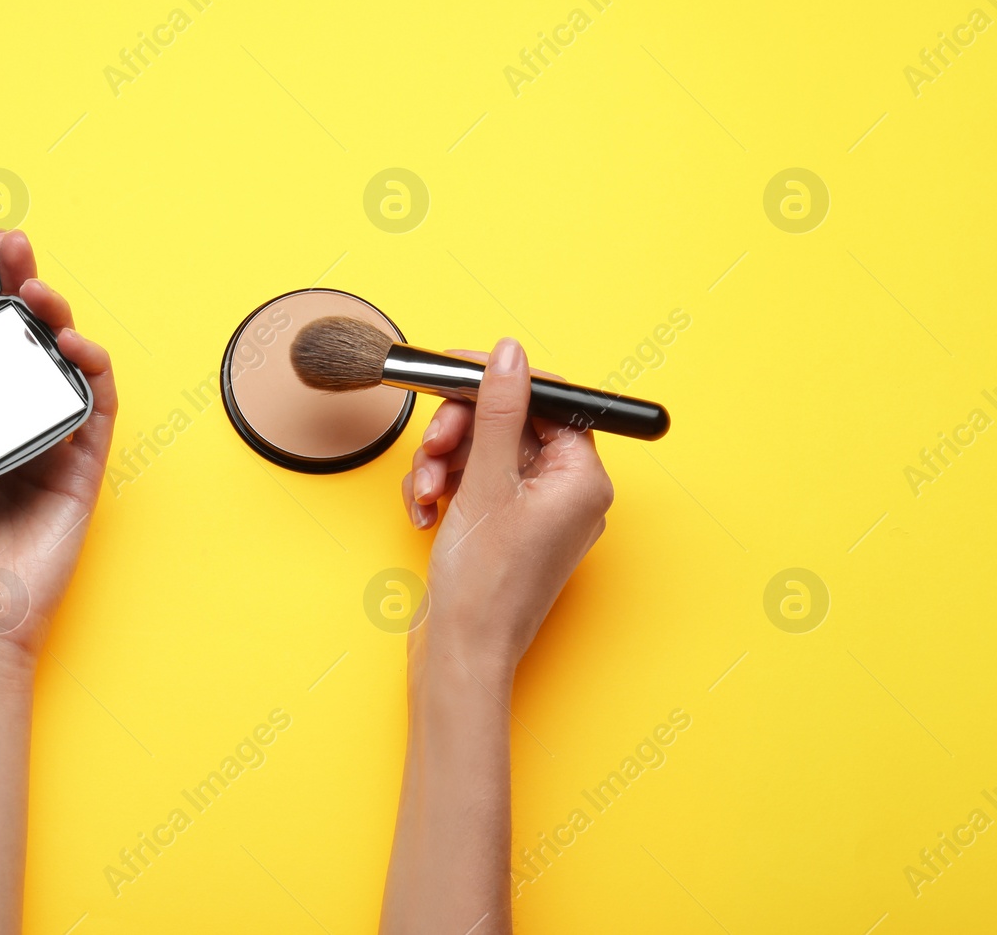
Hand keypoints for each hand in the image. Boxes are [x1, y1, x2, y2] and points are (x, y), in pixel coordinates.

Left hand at [0, 228, 117, 669]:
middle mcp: (16, 419)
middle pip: (30, 338)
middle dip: (27, 285)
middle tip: (14, 247)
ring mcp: (53, 441)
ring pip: (66, 362)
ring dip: (60, 317)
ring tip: (40, 290)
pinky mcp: (84, 468)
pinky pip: (97, 408)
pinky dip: (93, 370)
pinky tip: (75, 346)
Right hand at [401, 337, 612, 675]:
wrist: (460, 654)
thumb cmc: (484, 585)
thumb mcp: (485, 480)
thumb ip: (497, 409)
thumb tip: (510, 353)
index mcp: (582, 480)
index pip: (547, 403)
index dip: (498, 384)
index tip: (456, 371)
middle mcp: (566, 495)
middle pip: (510, 426)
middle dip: (460, 433)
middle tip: (434, 446)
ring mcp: (535, 514)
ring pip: (484, 454)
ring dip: (444, 463)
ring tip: (424, 491)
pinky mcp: (505, 530)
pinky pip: (474, 485)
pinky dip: (445, 489)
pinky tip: (426, 511)